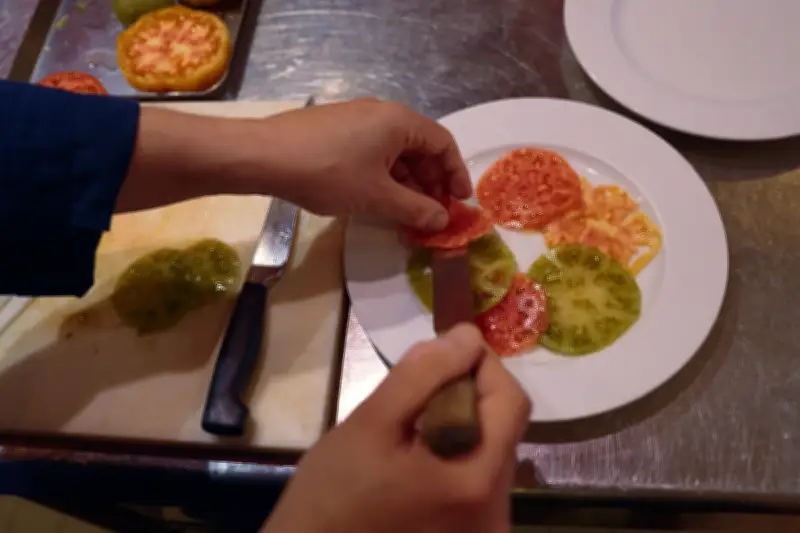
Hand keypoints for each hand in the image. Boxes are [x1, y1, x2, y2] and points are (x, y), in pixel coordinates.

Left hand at [121, 99, 469, 230]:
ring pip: (395, 153)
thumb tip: (443, 220)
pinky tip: (379, 202)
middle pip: (420, 148)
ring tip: (409, 215)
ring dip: (407, 184)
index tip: (460, 203)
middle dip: (431, 182)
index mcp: (399, 121)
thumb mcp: (376, 196)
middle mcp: (382, 114)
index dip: (456, 174)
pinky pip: (373, 153)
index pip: (443, 143)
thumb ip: (415, 209)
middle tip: (434, 215)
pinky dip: (384, 177)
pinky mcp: (336, 132)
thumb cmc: (327, 173)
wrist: (262, 157)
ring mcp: (356, 121)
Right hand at [261, 324, 530, 532]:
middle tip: (414, 396)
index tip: (440, 356)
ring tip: (410, 430)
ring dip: (460, 423)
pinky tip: (416, 460)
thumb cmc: (332, 494)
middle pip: (504, 426)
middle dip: (466, 395)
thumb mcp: (370, 423)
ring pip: (491, 448)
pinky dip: (455, 452)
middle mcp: (497, 512)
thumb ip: (423, 374)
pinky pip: (478, 475)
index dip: (482, 365)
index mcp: (477, 481)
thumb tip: (468, 337)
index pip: (512, 400)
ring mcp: (487, 528)